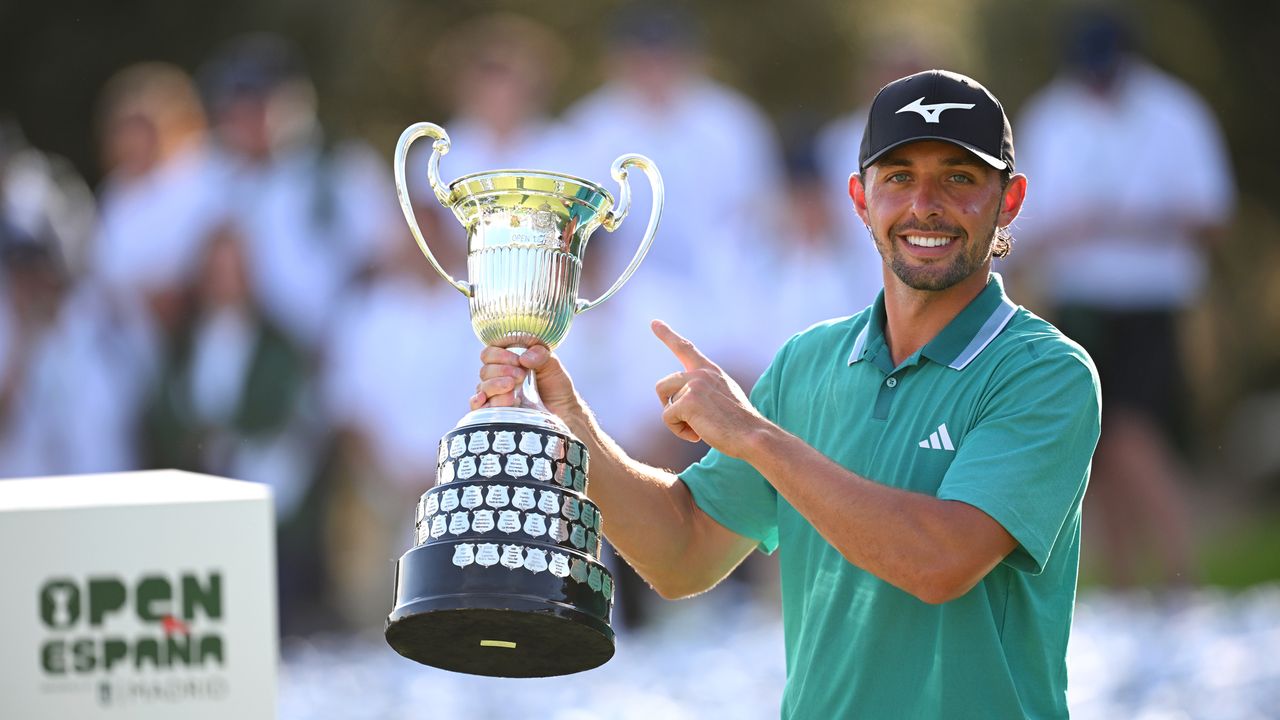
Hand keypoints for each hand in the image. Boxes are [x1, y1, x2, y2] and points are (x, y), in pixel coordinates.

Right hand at [469, 345, 582, 421]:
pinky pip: (477, 406)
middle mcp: (499, 378)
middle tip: (520, 376)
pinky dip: (478, 401)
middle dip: (501, 371)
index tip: (518, 360)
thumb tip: (524, 358)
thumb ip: (540, 355)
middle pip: (485, 370)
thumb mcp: (552, 366)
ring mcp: (496, 396)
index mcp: (508, 362)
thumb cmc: (557, 388)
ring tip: (513, 391)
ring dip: (495, 386)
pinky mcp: (496, 413)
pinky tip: (485, 399)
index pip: (490, 353)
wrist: (564, 414)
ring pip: (482, 387)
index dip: (499, 354)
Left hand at [652, 320, 767, 457]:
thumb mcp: (723, 398)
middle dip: (670, 407)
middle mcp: (701, 373)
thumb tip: (680, 398)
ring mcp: (694, 384)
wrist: (753, 435)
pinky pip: (667, 418)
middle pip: (663, 387)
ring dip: (678, 421)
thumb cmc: (740, 425)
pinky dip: (679, 431)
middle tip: (694, 422)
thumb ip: (703, 390)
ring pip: (666, 405)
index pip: (685, 348)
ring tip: (702, 428)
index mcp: (710, 370)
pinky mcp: (688, 401)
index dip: (668, 335)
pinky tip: (699, 434)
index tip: (654, 323)